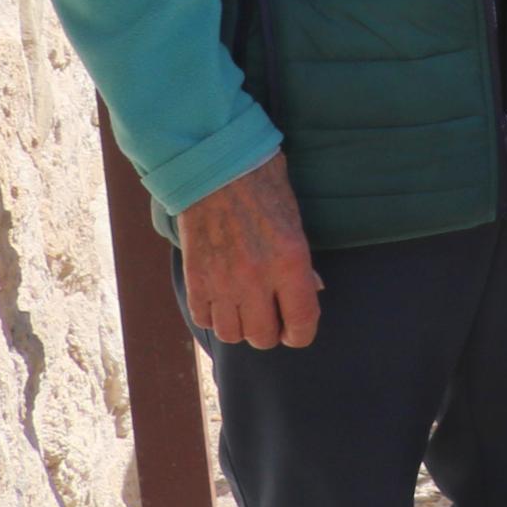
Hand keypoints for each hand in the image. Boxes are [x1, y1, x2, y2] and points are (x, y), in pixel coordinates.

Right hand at [177, 154, 321, 349]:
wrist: (215, 169)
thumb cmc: (263, 187)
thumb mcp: (295, 221)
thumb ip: (302, 263)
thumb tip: (312, 291)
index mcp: (289, 261)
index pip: (301, 322)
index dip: (301, 335)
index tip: (297, 332)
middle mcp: (256, 278)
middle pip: (263, 337)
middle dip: (271, 332)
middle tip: (272, 317)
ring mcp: (222, 282)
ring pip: (231, 334)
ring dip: (241, 327)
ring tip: (246, 309)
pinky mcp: (195, 279)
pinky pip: (204, 319)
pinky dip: (214, 316)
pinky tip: (222, 299)